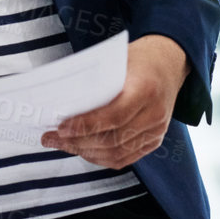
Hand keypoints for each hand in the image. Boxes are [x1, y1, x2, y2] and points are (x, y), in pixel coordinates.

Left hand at [41, 34, 187, 168]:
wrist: (167, 62)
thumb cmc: (136, 60)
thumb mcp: (116, 62)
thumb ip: (95, 83)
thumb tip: (60, 103)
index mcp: (145, 89)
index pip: (114, 116)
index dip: (85, 125)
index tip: (61, 128)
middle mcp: (155, 113)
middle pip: (113, 139)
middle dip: (78, 142)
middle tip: (51, 137)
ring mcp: (157, 130)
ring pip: (117, 153)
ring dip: (85, 152)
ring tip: (61, 144)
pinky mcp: (154, 141)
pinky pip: (125, 158)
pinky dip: (100, 158)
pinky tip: (82, 150)